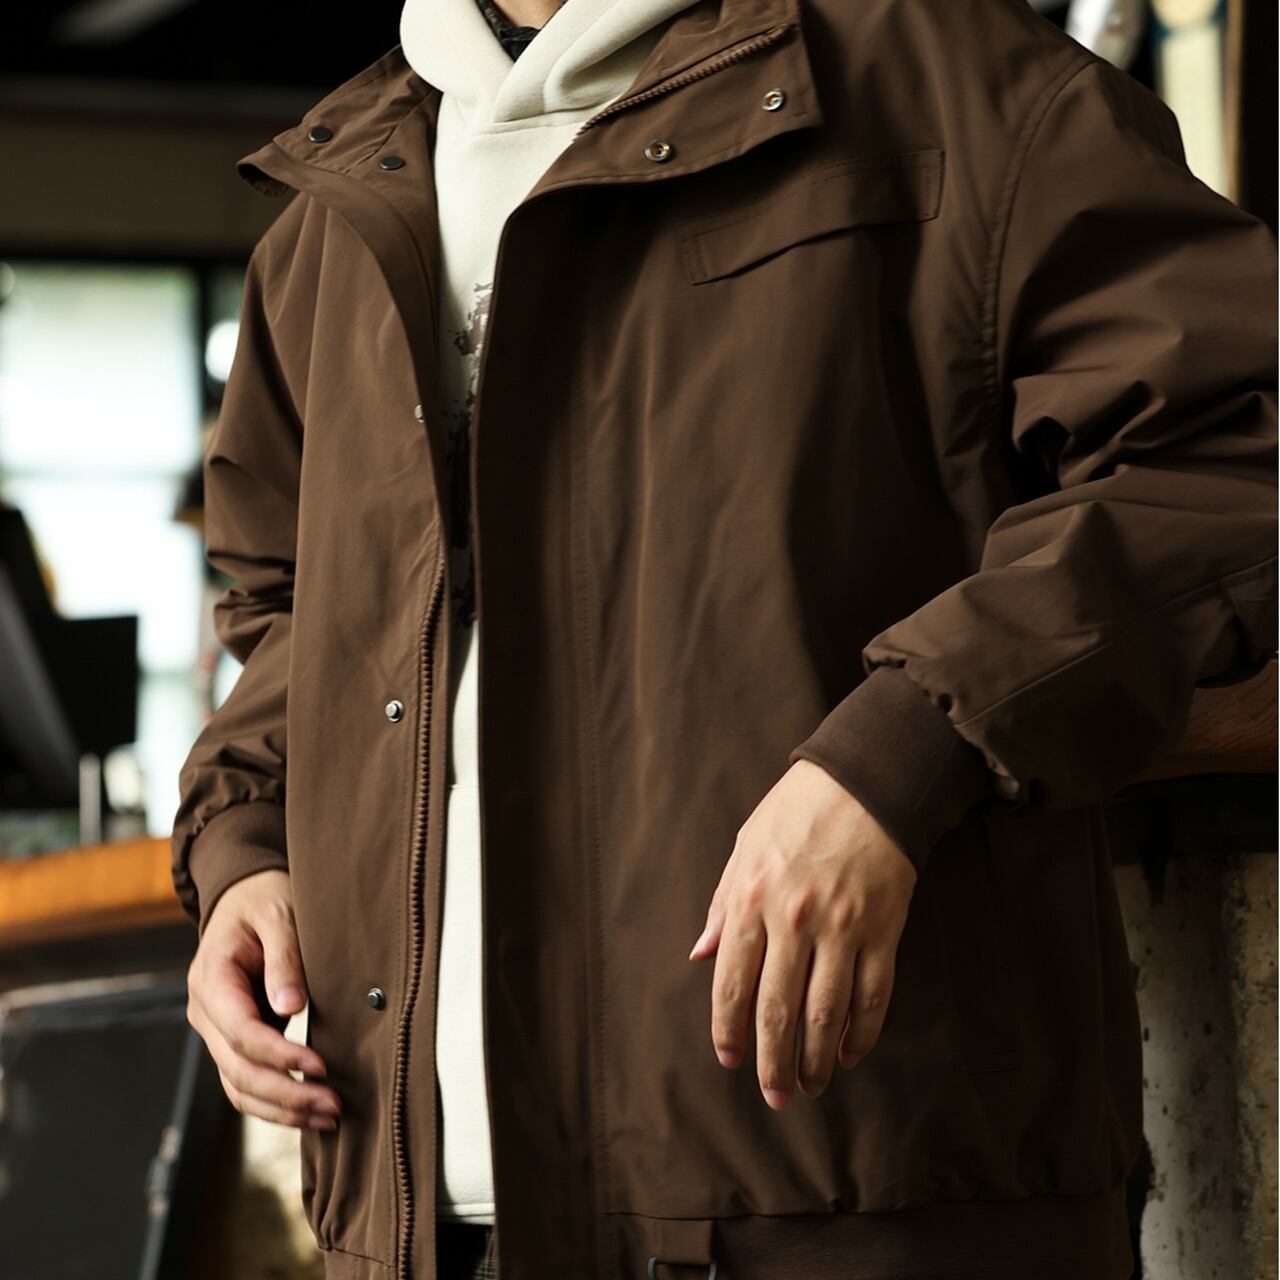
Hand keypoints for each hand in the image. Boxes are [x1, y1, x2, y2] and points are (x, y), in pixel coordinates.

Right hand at [185, 868, 340, 1129]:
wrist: (245, 896)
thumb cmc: (264, 900)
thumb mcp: (279, 915)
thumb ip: (284, 958)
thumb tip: (290, 1006)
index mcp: (211, 979)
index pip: (241, 1032)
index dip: (279, 1055)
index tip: (319, 1066)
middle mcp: (205, 1012)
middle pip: (237, 1070)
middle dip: (285, 1094)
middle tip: (333, 1104)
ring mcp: (215, 1031)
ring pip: (238, 1087)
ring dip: (282, 1109)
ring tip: (329, 1116)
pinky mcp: (232, 1040)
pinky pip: (245, 1082)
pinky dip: (274, 1103)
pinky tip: (309, 1112)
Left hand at [689, 759, 916, 1108]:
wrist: (866, 782)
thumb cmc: (796, 811)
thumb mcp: (744, 847)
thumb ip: (722, 905)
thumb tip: (701, 954)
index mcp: (751, 899)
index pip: (732, 983)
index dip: (729, 1030)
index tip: (730, 1060)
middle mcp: (793, 919)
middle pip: (778, 1010)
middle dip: (772, 1062)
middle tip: (774, 1097)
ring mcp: (842, 927)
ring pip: (825, 1013)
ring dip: (814, 1060)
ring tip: (809, 1087)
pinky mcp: (883, 929)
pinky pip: (872, 996)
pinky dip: (861, 1033)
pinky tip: (849, 1054)